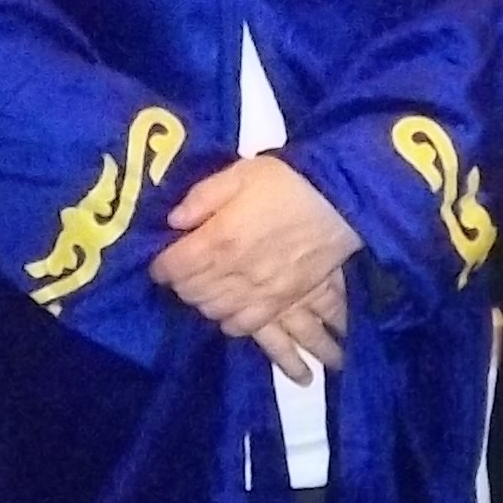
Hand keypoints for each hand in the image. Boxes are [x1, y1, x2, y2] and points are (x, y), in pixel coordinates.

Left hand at [149, 156, 360, 375]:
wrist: (341, 202)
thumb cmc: (288, 183)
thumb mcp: (240, 174)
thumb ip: (202, 197)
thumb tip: (174, 221)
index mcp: (218, 240)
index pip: (173, 267)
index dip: (161, 267)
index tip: (162, 263)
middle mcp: (234, 274)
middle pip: (194, 294)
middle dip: (183, 287)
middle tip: (184, 277)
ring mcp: (260, 294)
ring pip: (218, 314)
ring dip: (206, 307)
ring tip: (207, 297)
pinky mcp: (284, 303)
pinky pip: (253, 328)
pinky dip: (236, 327)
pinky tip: (233, 321)